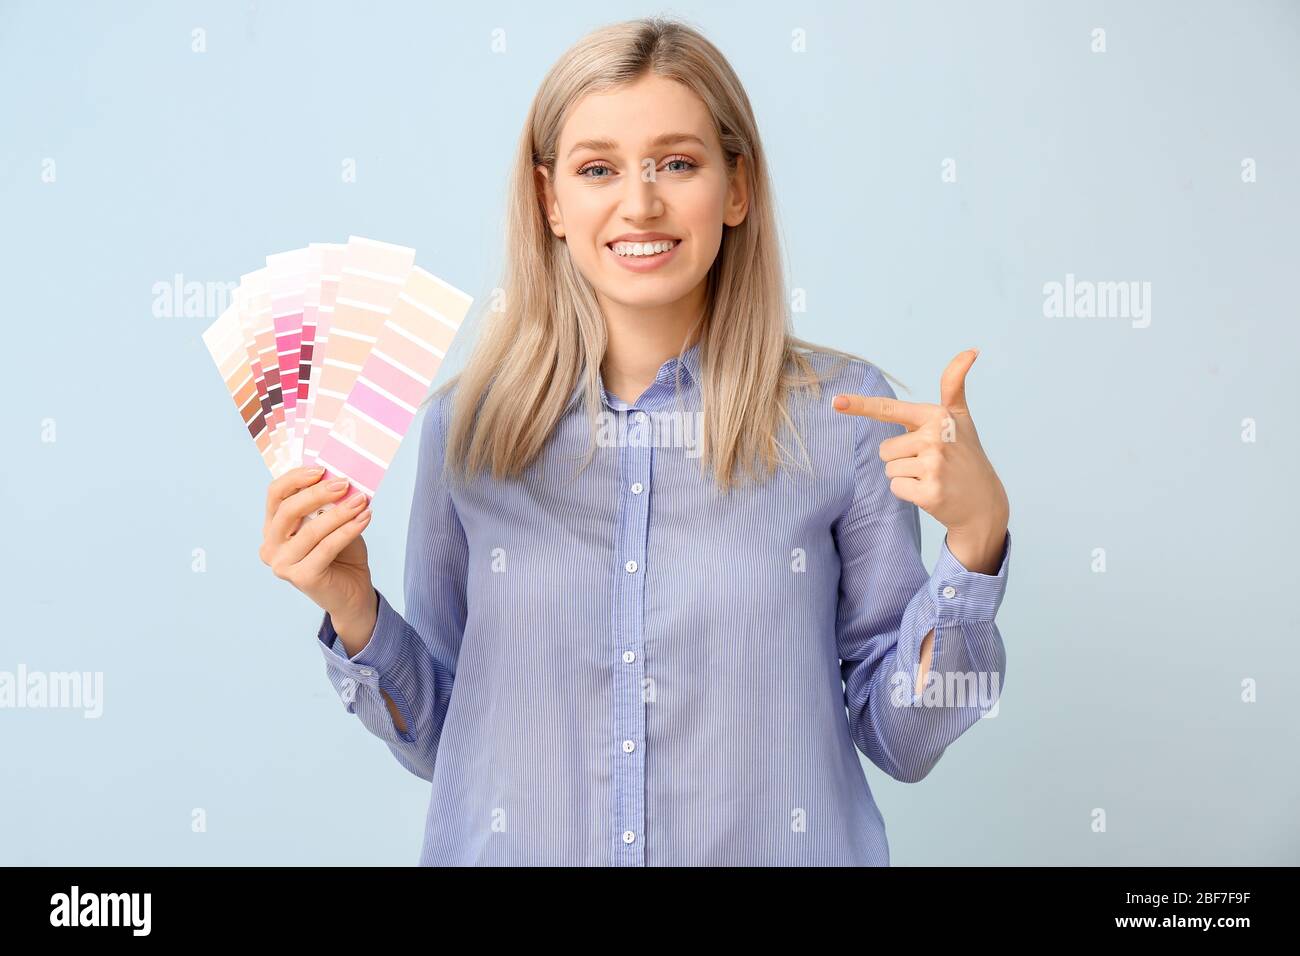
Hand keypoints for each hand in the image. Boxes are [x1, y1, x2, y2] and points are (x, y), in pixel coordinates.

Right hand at [259, 466, 375, 628]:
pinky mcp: (301, 577)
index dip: (295, 478)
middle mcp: (270, 546)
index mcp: (272, 527)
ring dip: (340, 512)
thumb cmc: (341, 553)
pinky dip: (348, 530)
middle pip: (288, 510)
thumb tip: (338, 477)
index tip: (322, 469)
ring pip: (310, 530)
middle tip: (344, 484)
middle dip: (318, 493)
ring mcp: (282, 564)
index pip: (275, 495)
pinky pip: (327, 547)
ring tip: (361, 500)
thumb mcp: (333, 521)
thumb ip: (328, 504)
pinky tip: (365, 518)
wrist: (353, 592)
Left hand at [833, 349, 1008, 566]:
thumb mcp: (960, 417)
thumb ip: (954, 384)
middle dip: (902, 458)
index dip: (860, 405)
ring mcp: (933, 465)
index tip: (836, 401)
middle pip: (885, 449)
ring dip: (906, 476)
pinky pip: (895, 488)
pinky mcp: (930, 492)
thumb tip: (972, 349)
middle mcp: (935, 437)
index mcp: (937, 416)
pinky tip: (931, 491)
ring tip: (933, 476)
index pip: (889, 409)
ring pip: (889, 469)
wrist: (984, 501)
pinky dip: (909, 493)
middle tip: (931, 463)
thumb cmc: (966, 455)